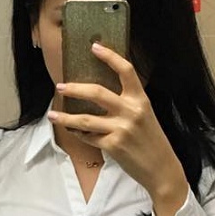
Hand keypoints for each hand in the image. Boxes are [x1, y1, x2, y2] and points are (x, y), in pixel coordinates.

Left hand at [46, 42, 188, 212]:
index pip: (126, 70)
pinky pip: (89, 137)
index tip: (94, 47)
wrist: (161, 169)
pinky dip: (78, 134)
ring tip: (53, 115)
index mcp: (141, 100)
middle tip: (60, 87)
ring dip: (65, 117)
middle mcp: (131, 111)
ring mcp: (121, 129)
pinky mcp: (113, 146)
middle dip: (74, 89)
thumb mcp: (146, 116)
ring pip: (85, 119)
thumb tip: (100, 93)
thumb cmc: (152, 141)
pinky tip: (72, 131)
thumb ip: (128, 104)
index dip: (110, 56)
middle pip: (96, 93)